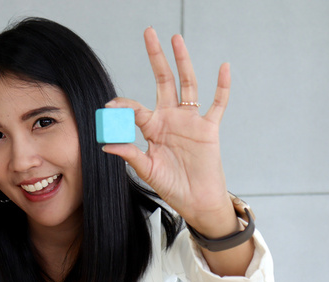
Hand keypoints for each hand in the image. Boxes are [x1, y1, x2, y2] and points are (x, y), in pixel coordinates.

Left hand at [102, 27, 235, 234]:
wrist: (195, 200)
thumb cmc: (170, 186)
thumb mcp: (146, 170)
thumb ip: (130, 155)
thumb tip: (105, 145)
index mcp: (151, 128)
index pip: (135, 109)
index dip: (122, 106)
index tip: (108, 107)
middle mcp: (170, 118)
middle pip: (163, 81)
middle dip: (156, 57)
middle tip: (149, 33)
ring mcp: (190, 121)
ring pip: (187, 84)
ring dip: (182, 62)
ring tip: (176, 39)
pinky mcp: (208, 128)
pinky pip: (217, 103)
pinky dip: (222, 86)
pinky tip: (223, 68)